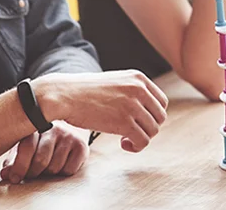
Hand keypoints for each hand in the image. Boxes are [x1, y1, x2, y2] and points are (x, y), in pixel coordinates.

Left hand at [0, 122, 88, 183]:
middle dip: (33, 173)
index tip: (14, 178)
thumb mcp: (25, 148)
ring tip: (47, 166)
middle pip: (41, 160)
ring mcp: (69, 136)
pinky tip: (61, 164)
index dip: (19, 166)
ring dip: (48, 173)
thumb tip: (5, 174)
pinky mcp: (81, 145)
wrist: (66, 131)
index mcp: (36, 126)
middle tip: (32, 174)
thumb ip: (14, 161)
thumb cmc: (41, 142)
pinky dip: (63, 173)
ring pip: (54, 167)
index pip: (27, 147)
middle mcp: (54, 128)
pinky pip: (69, 169)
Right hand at [39, 70, 168, 153]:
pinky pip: (142, 141)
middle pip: (160, 117)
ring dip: (141, 138)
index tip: (138, 121)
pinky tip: (122, 144)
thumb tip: (148, 111)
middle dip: (147, 128)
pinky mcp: (124, 122)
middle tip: (131, 132)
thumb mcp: (115, 82)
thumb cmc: (85, 91)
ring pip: (153, 130)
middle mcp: (139, 89)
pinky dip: (135, 147)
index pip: (161, 101)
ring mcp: (132, 105)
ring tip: (124, 138)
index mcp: (138, 78)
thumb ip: (132, 91)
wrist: (63, 95)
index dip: (152, 115)